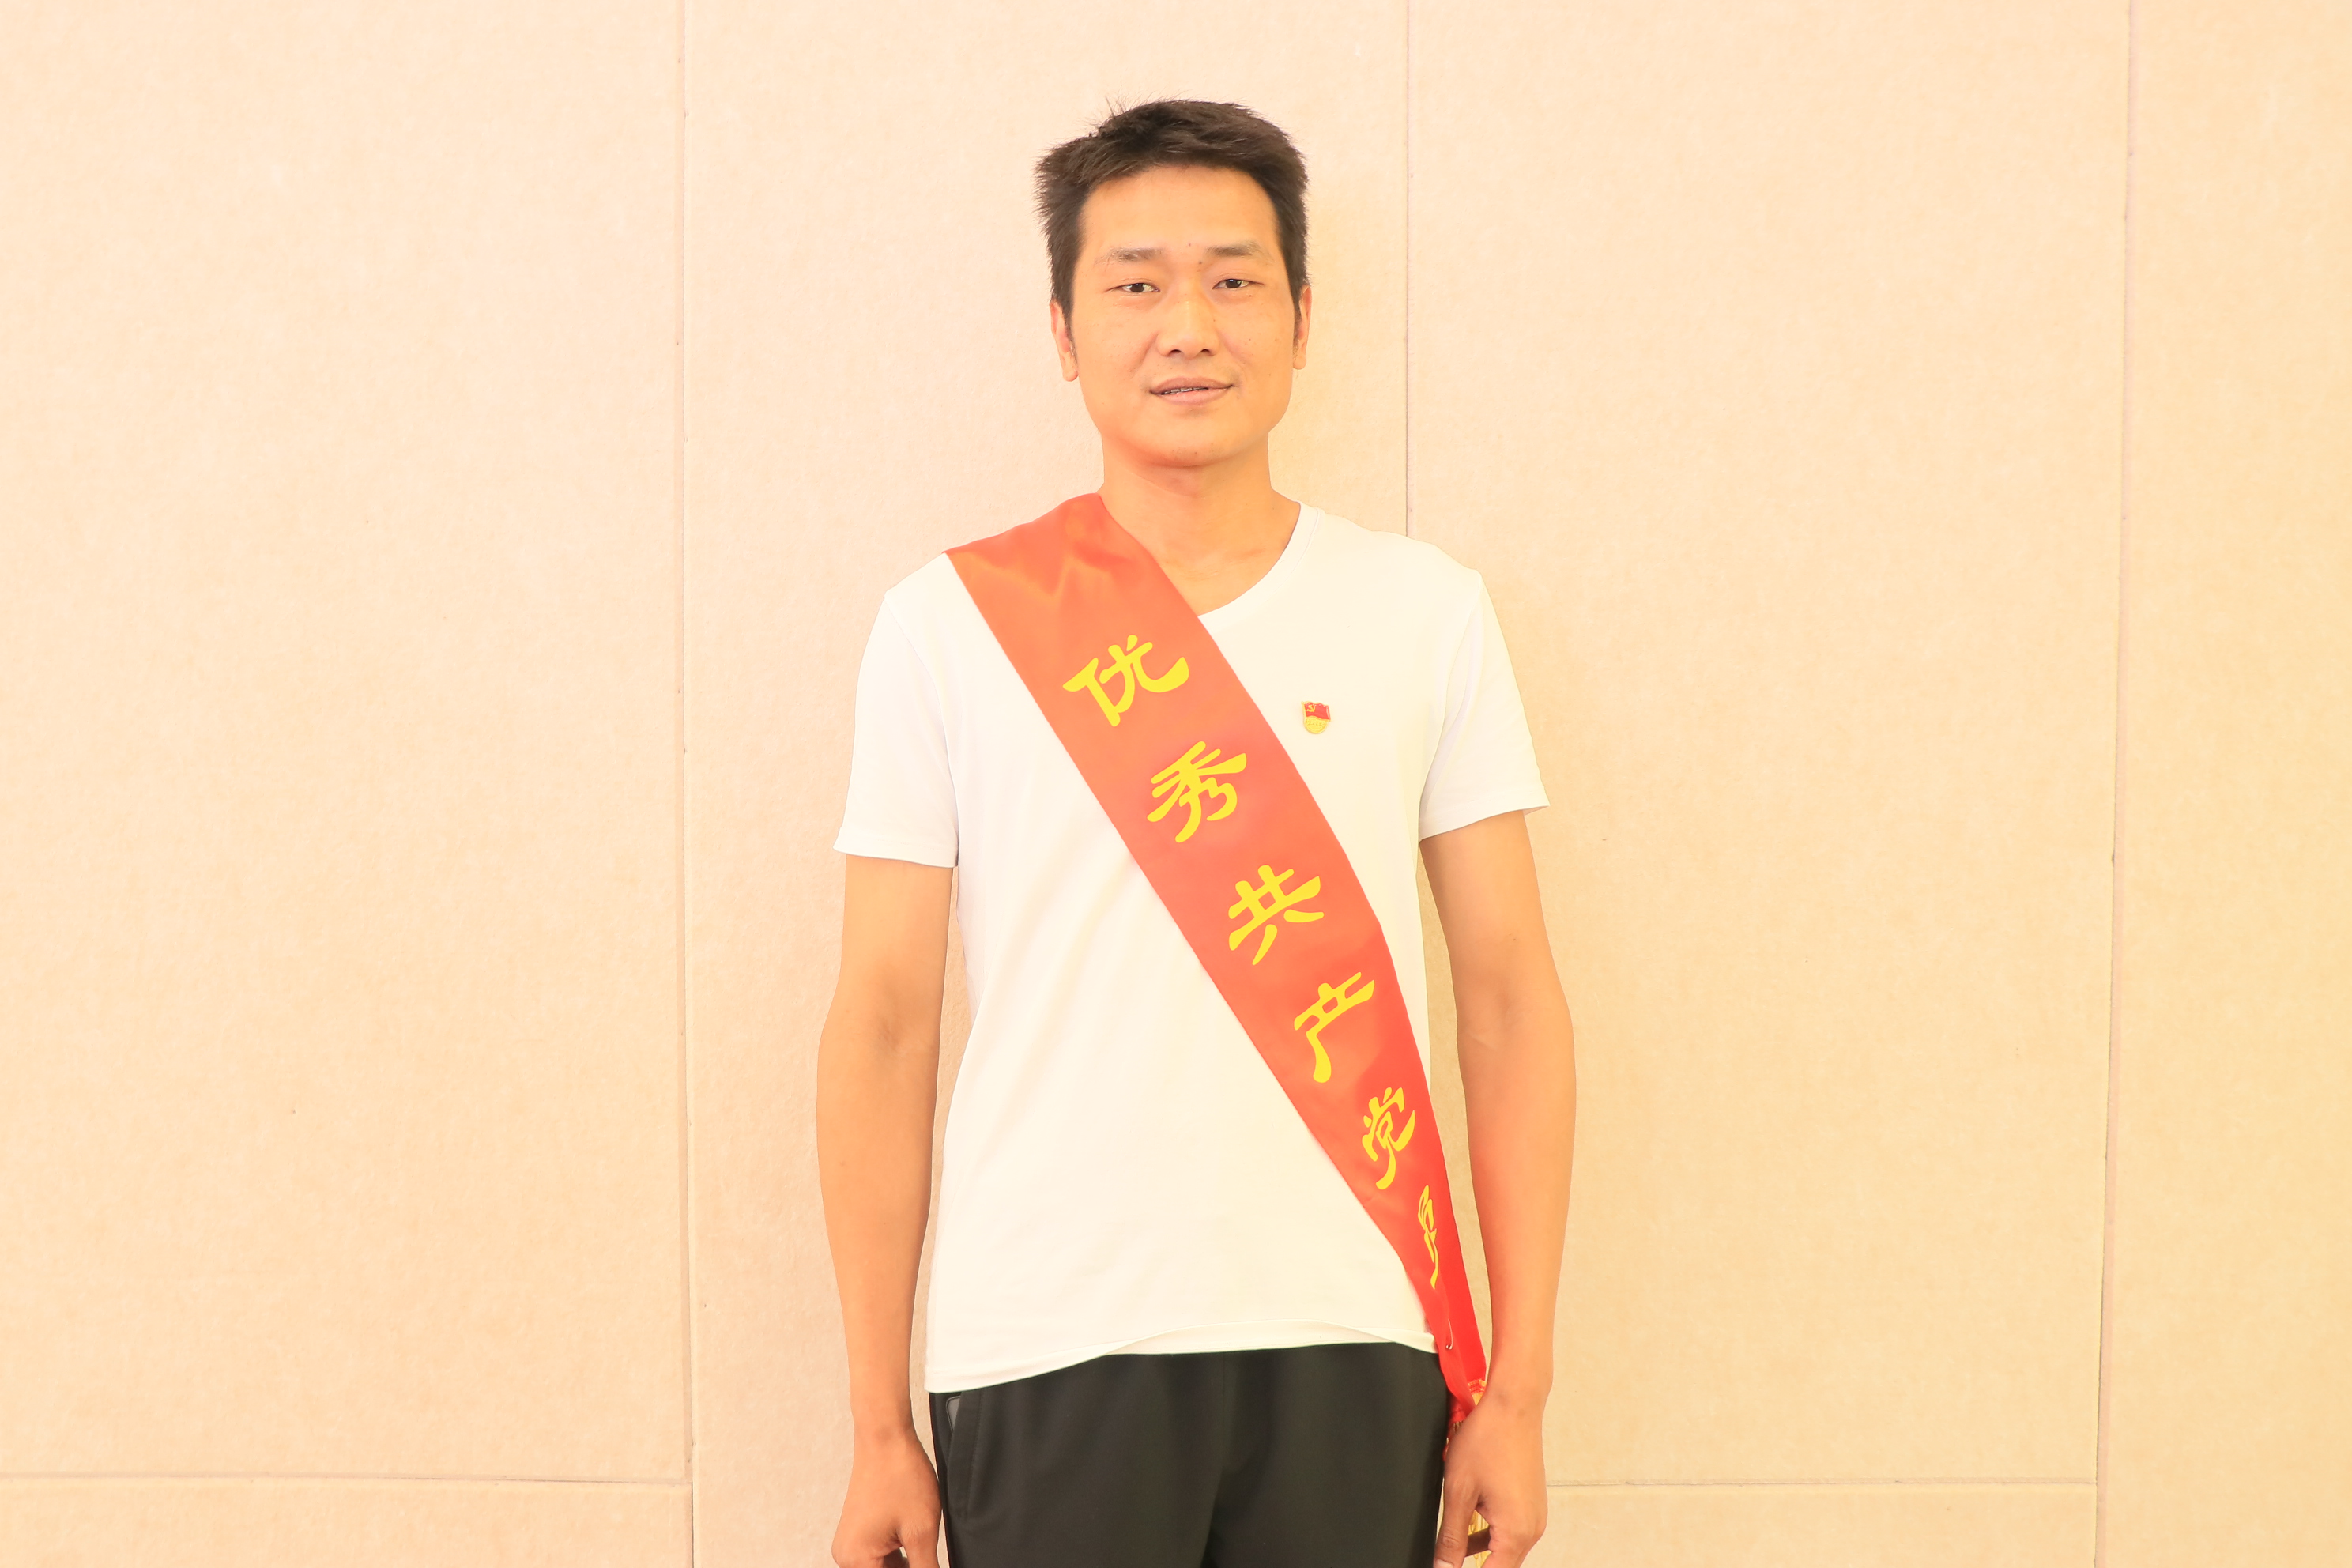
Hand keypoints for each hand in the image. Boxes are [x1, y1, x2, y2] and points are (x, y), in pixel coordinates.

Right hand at [831, 1426, 941, 1567]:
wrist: (886, 1439)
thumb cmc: (899, 1475)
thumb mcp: (922, 1532)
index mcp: (856, 1560)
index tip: (927, 1563)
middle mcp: (847, 1555)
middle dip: (909, 1567)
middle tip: (926, 1553)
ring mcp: (852, 1543)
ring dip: (905, 1563)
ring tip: (920, 1540)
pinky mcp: (860, 1533)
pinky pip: (880, 1555)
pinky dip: (899, 1554)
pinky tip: (914, 1540)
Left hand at [1434, 1391, 1546, 1566]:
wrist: (1514, 1406)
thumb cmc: (1488, 1440)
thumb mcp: (1459, 1492)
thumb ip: (1451, 1537)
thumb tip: (1443, 1567)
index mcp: (1516, 1532)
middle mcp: (1532, 1529)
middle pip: (1502, 1566)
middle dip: (1474, 1565)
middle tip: (1448, 1558)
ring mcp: (1535, 1516)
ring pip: (1506, 1550)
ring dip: (1481, 1551)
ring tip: (1453, 1542)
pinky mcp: (1532, 1504)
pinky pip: (1511, 1532)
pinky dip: (1491, 1534)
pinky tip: (1468, 1523)